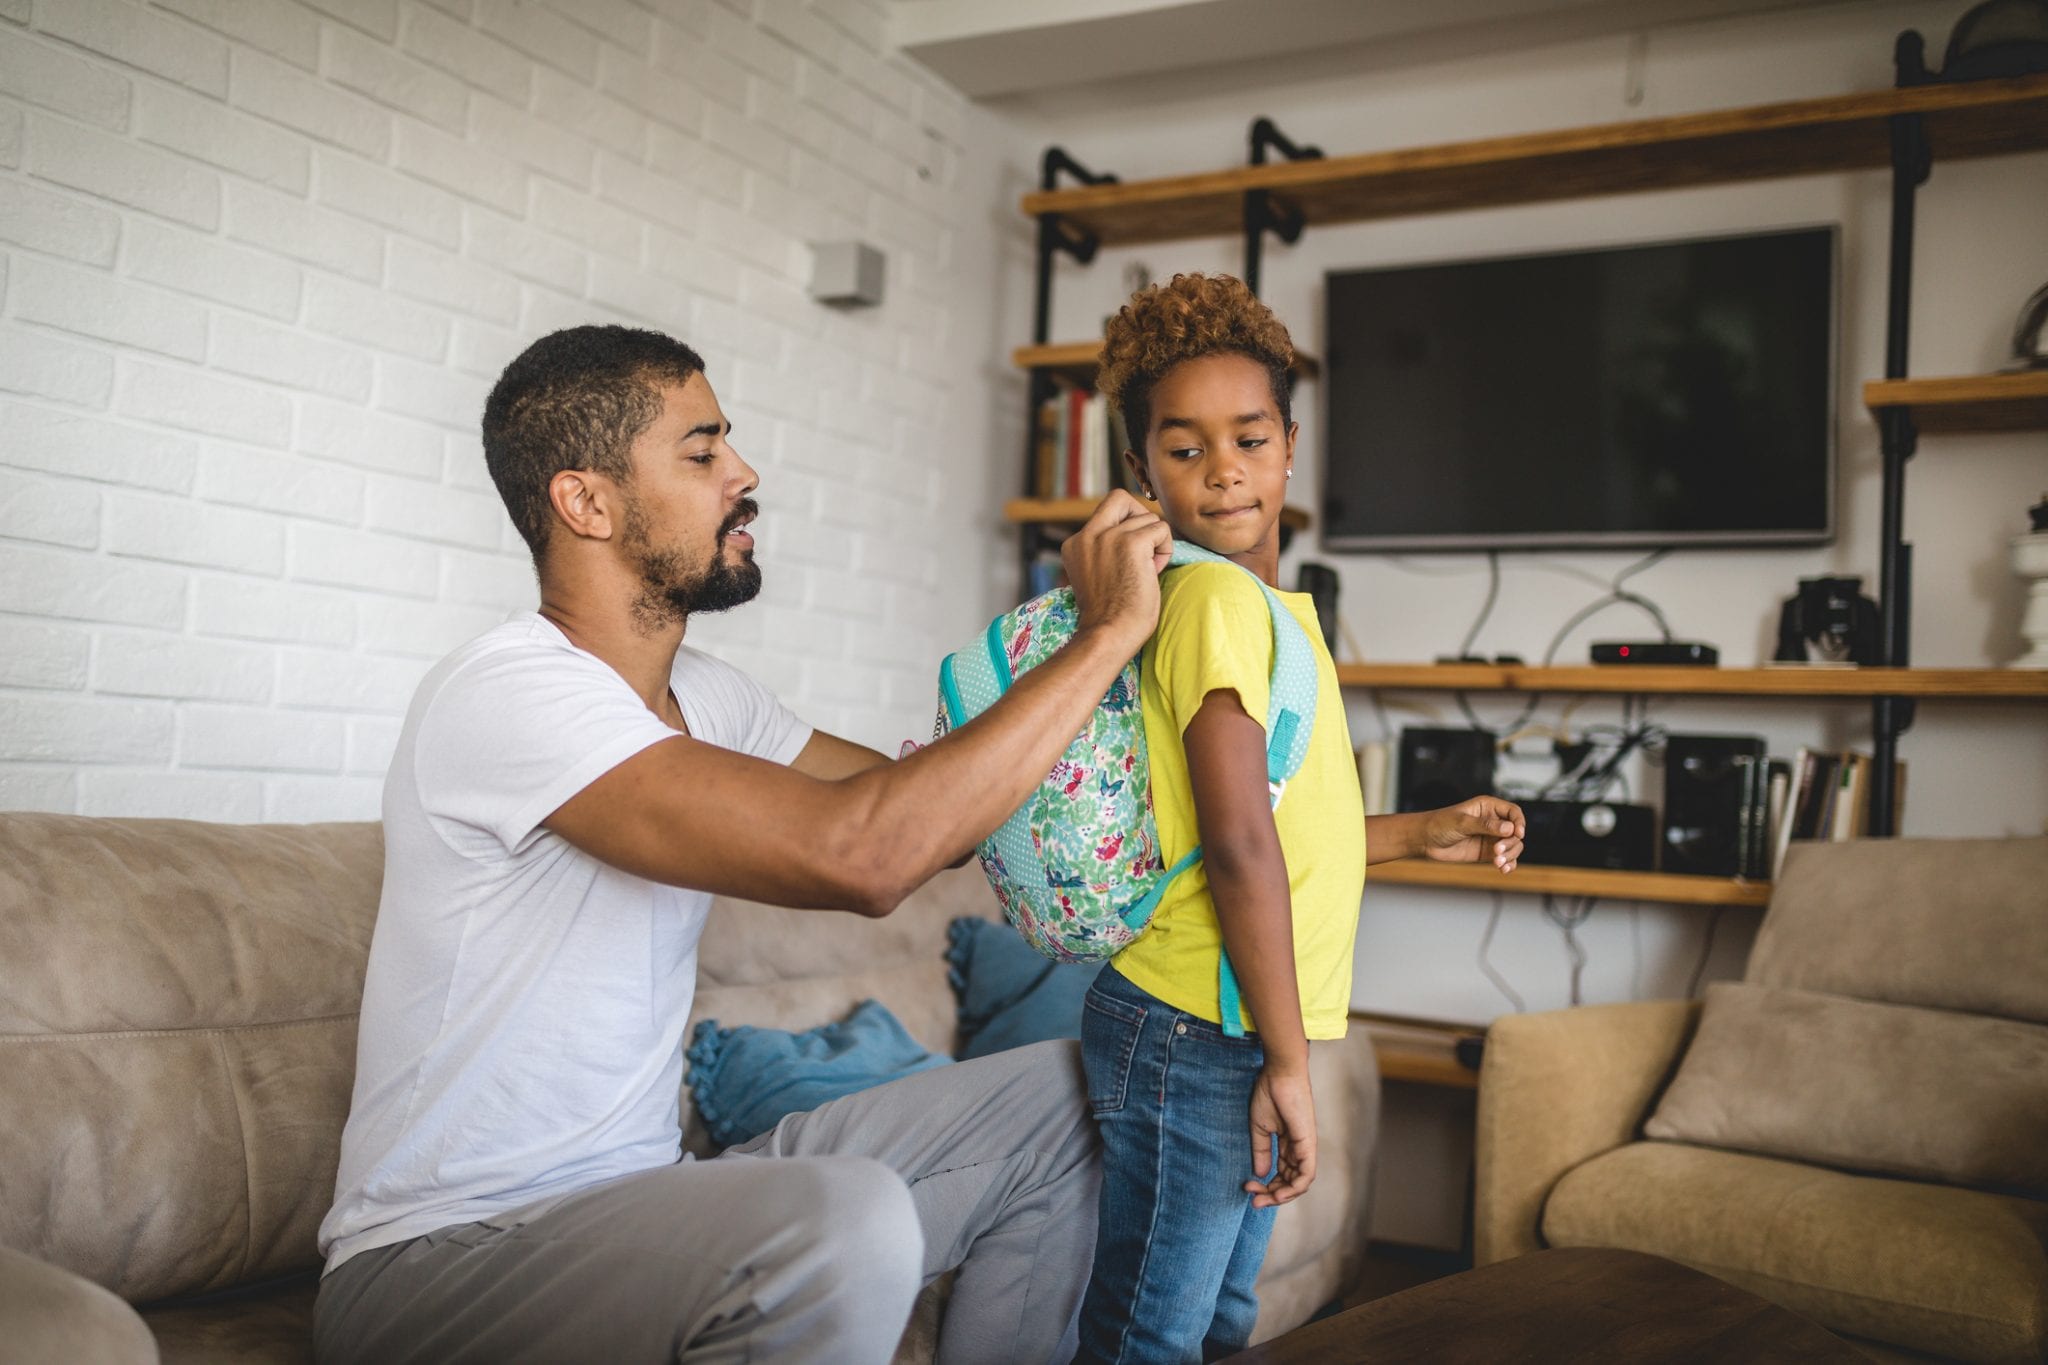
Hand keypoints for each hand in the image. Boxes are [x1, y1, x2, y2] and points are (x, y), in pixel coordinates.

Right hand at [1063, 490, 1171, 654]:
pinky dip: (1165, 549)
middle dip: (1140, 517)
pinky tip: (1154, 572)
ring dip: (1155, 542)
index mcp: (1074, 544)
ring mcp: (1107, 537)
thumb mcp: (1097, 574)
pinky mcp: (1131, 543)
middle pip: (1120, 498)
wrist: (1109, 635)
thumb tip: (1140, 532)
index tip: (1129, 554)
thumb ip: (1105, 550)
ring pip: (1147, 518)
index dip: (1124, 526)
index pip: (1105, 512)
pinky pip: (1161, 529)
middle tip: (1145, 547)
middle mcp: (1087, 535)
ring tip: (1147, 572)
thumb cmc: (1110, 616)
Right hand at [1244, 1063, 1315, 1207]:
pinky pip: (1306, 1174)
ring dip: (1281, 1195)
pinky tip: (1278, 1193)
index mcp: (1288, 1145)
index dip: (1266, 1186)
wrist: (1279, 1073)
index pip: (1281, 1174)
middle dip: (1271, 1195)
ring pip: (1299, 1183)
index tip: (1247, 1188)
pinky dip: (1294, 1188)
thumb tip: (1259, 1174)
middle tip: (1253, 1201)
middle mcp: (1299, 1149)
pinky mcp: (1308, 1144)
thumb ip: (1261, 1151)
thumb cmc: (1269, 1093)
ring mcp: (1305, 1147)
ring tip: (1264, 1199)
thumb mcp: (1260, 1128)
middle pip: (1290, 1182)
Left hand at [1422, 795, 1526, 871]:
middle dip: (1511, 843)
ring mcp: (1491, 838)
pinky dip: (1508, 864)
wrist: (1425, 840)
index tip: (1518, 834)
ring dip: (1510, 855)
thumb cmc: (1439, 824)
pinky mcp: (1487, 852)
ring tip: (1498, 863)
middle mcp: (1493, 822)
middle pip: (1515, 832)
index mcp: (1488, 807)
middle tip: (1497, 851)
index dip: (1519, 822)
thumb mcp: (1462, 822)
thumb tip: (1509, 828)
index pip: (1513, 812)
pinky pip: (1505, 858)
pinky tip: (1504, 869)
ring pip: (1513, 846)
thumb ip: (1485, 825)